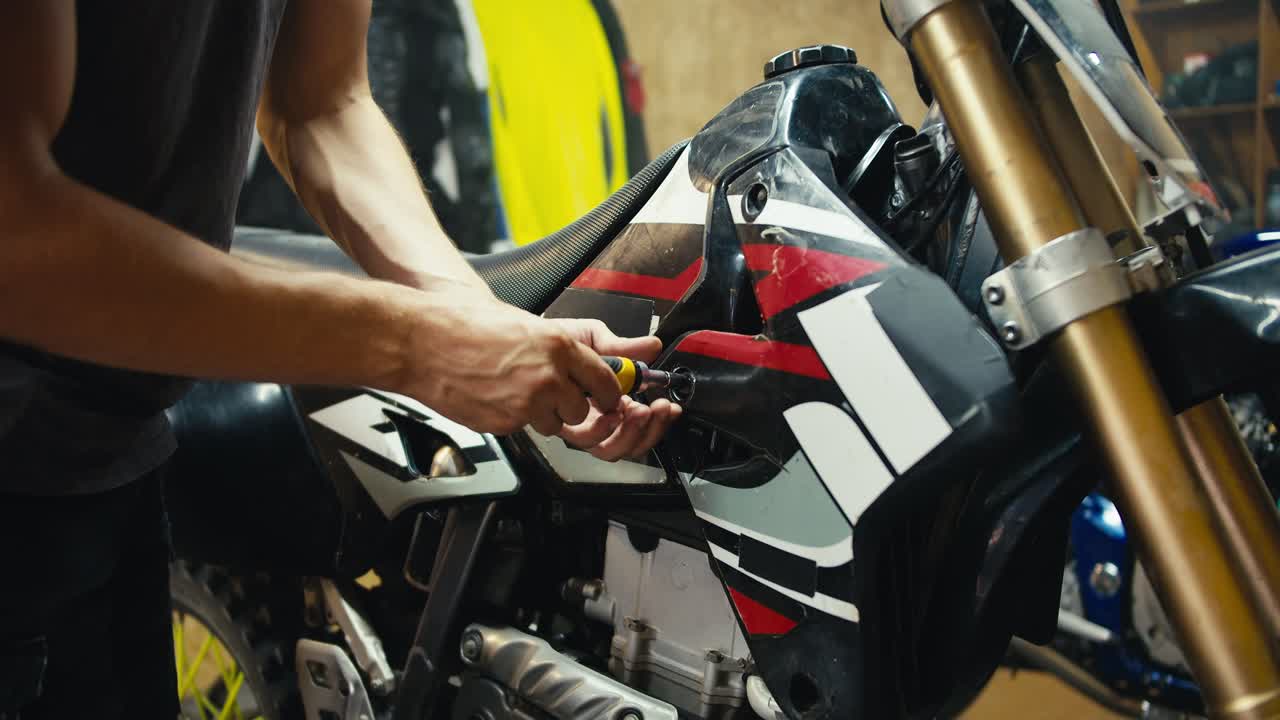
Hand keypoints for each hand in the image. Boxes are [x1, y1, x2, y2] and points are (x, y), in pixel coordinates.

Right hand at [397, 291, 625, 436]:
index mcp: (558, 345)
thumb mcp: (525, 323)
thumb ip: (559, 346)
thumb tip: (585, 360)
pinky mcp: (505, 423)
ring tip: (515, 390)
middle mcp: (548, 376)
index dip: (607, 392)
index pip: (604, 380)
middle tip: (552, 393)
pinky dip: (514, 417)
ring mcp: (526, 403)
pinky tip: (496, 395)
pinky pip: (523, 427)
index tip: (606, 397)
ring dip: (543, 414)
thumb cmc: (466, 326)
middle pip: (581, 409)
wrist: (423, 343)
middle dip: (570, 405)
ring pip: (554, 424)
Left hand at [550, 319, 681, 460]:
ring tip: (637, 411)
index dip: (658, 420)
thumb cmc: (553, 342)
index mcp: (608, 399)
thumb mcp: (593, 338)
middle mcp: (596, 418)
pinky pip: (588, 442)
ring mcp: (580, 425)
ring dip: (631, 433)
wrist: (524, 342)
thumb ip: (623, 348)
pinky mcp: (562, 428)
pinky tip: (611, 414)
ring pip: (611, 449)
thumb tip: (653, 347)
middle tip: (657, 409)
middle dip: (650, 430)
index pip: (639, 421)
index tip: (668, 406)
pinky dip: (605, 431)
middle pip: (629, 443)